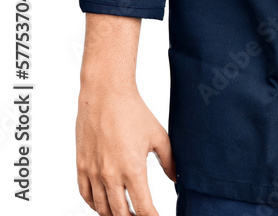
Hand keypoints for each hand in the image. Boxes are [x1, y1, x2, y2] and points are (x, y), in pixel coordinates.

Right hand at [76, 81, 175, 215]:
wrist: (106, 94)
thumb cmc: (133, 112)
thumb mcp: (158, 136)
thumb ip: (169, 161)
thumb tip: (176, 179)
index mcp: (133, 169)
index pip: (143, 208)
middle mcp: (111, 175)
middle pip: (120, 214)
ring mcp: (93, 172)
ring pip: (102, 209)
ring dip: (114, 214)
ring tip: (125, 213)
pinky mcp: (81, 165)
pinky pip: (85, 195)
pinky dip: (94, 205)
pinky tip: (104, 204)